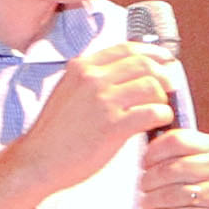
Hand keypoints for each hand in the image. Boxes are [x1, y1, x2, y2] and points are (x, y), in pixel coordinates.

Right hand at [19, 40, 179, 195]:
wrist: (39, 159)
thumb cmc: (56, 131)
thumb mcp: (69, 91)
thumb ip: (93, 78)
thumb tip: (126, 72)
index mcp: (82, 67)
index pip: (126, 49)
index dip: (152, 53)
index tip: (165, 59)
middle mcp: (92, 79)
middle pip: (144, 65)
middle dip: (163, 76)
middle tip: (169, 89)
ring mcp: (103, 101)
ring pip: (152, 86)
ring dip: (163, 98)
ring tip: (159, 110)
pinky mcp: (113, 125)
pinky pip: (152, 112)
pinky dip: (162, 116)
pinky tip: (158, 123)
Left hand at [140, 128, 208, 208]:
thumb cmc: (191, 187)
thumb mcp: (185, 161)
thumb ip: (171, 148)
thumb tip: (146, 132)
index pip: (176, 141)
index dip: (153, 153)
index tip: (145, 163)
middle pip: (172, 168)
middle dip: (149, 180)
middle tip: (143, 186)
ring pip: (172, 194)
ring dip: (152, 200)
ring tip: (147, 202)